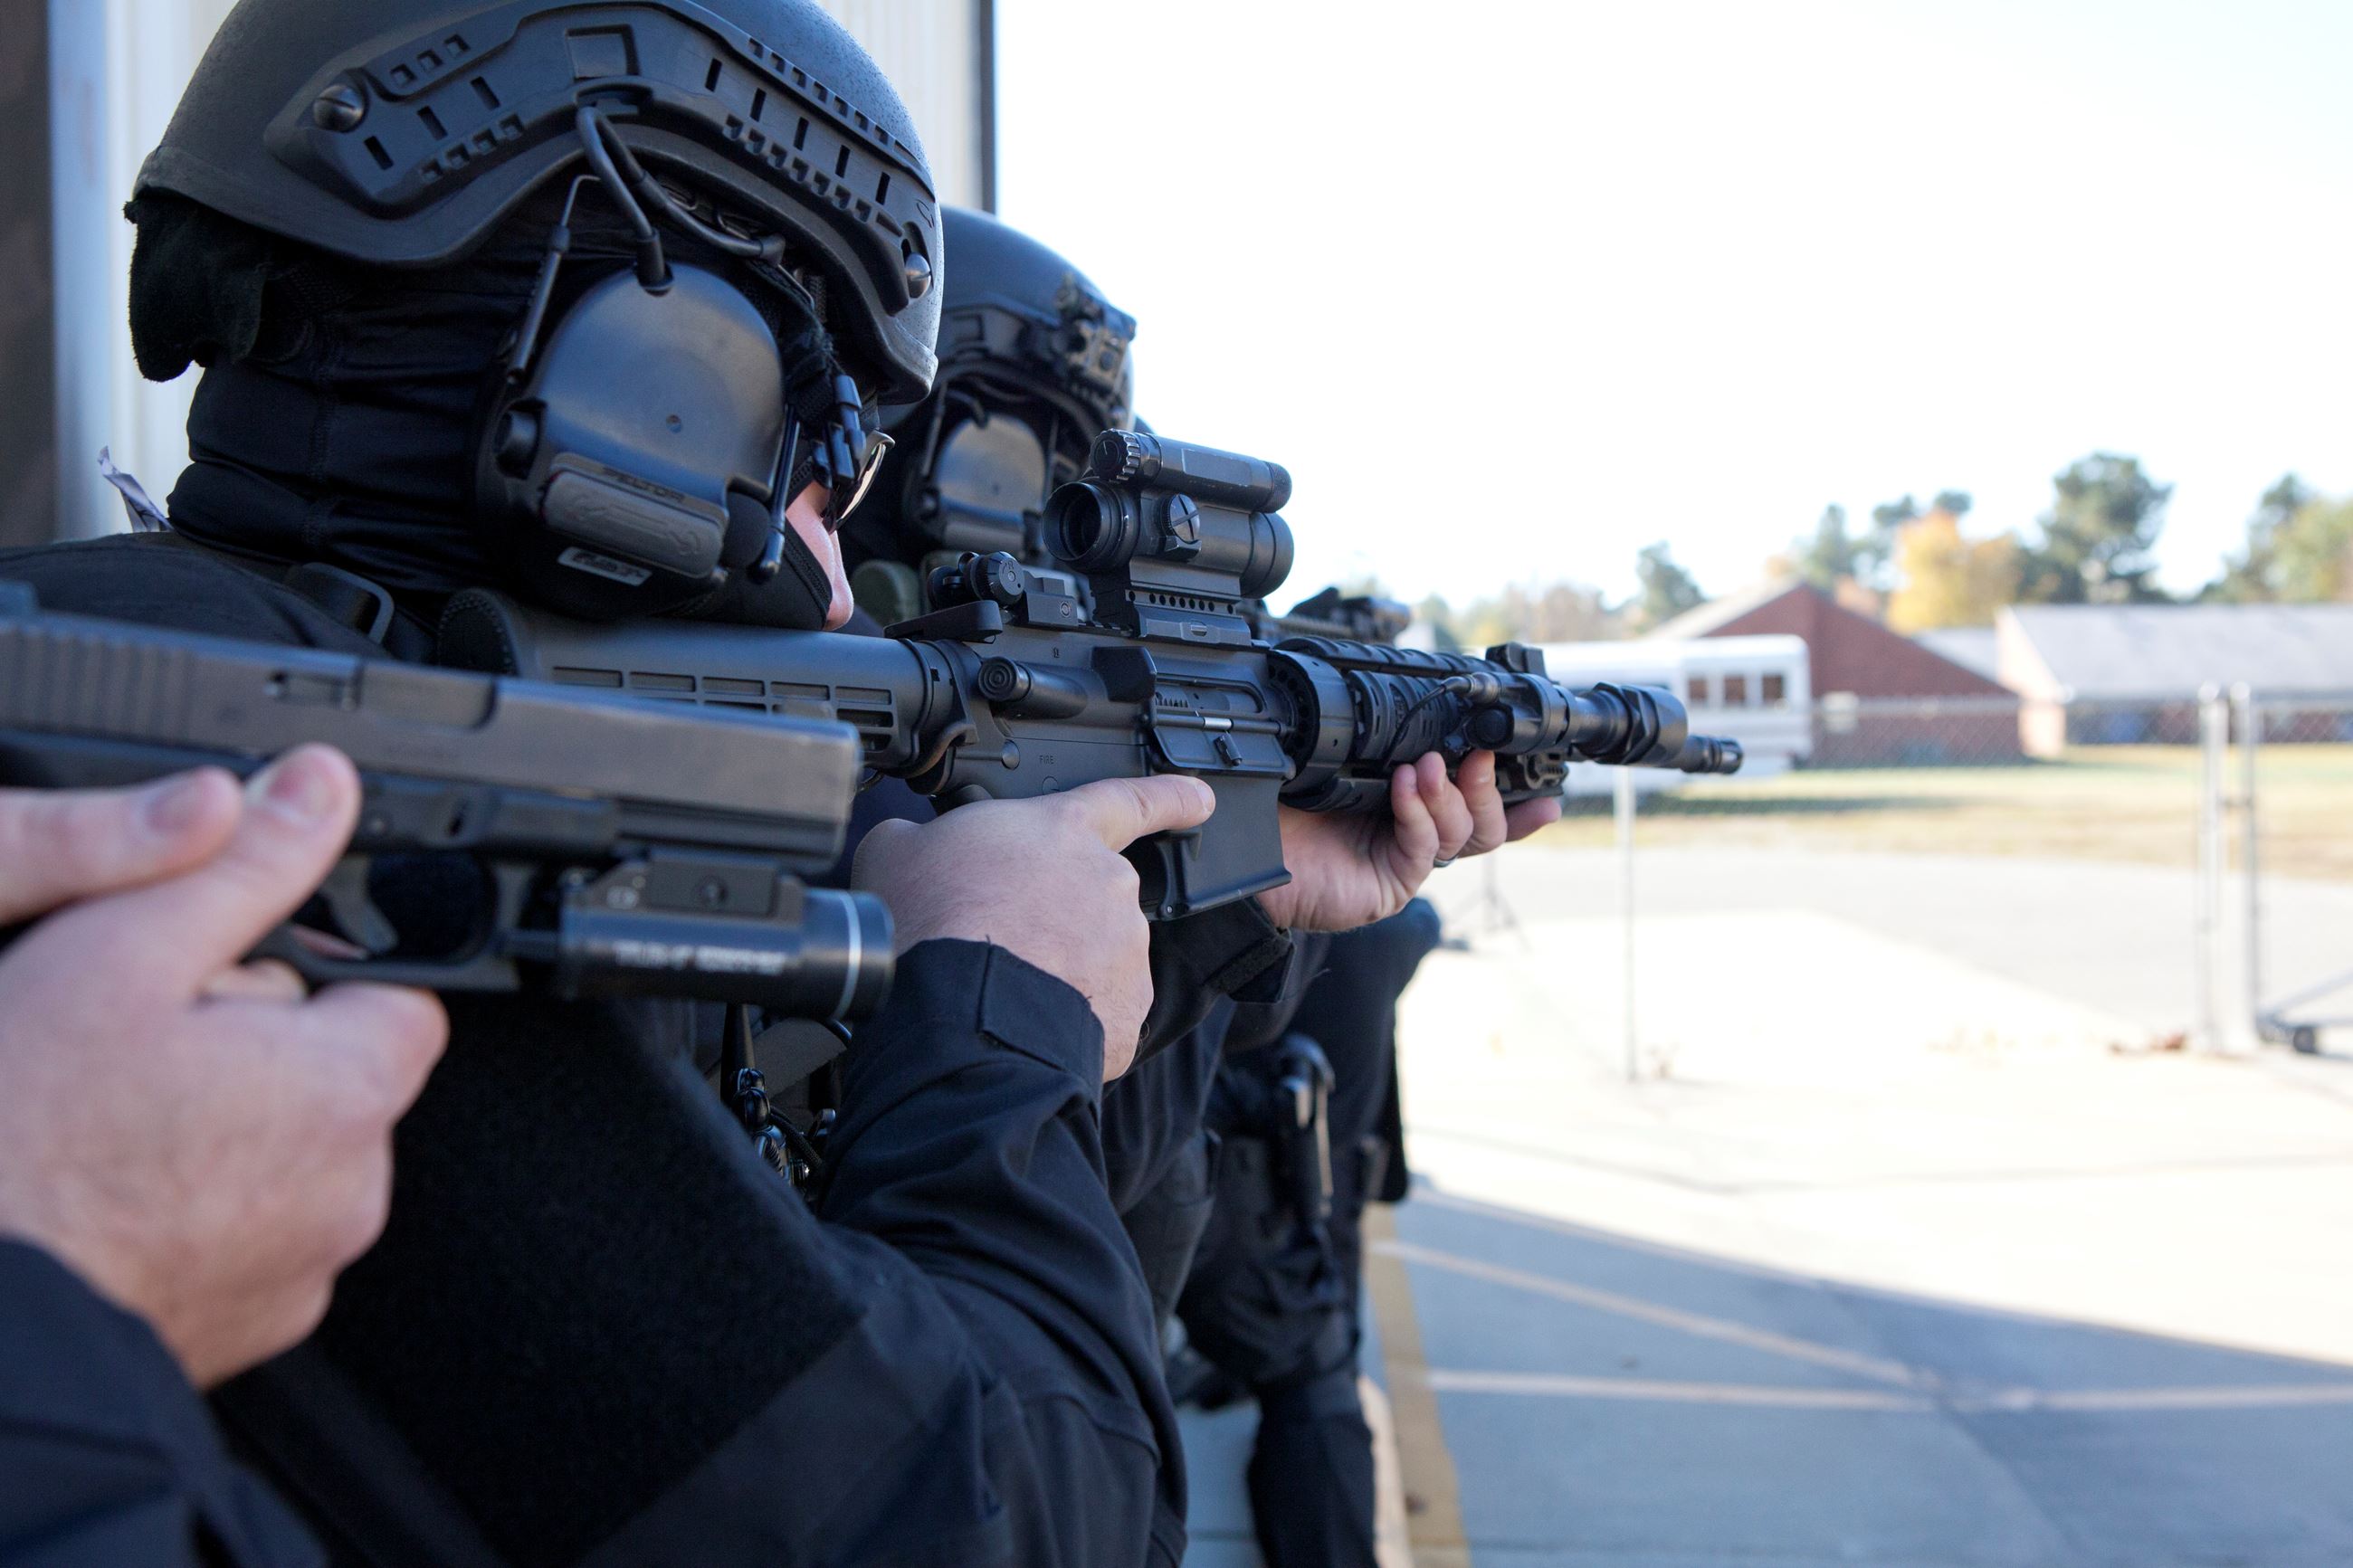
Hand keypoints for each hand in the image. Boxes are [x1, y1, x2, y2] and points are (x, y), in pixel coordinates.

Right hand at [0, 748, 447, 1385]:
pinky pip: (238, 1237)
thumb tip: (321, 787)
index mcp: (346, 1090)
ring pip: (280, 1159)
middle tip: (135, 1051)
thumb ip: (239, 866)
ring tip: (105, 1126)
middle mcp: (350, 1192)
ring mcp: (298, 1273)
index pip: (394, 997)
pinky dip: (184, 1211)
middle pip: (333, 1078)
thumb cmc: (23, 1148)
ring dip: (214, 1132)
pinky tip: (102, 1194)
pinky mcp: (242, 1329)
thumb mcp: (122, 954)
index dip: (303, 971)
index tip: (214, 977)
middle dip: (253, 1052)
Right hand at [853, 776, 1216, 1080]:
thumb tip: (912, 847)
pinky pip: (1098, 1011)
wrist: (959, 1018)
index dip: (1169, 796)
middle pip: (1091, 893)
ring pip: (1095, 956)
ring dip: (1058, 967)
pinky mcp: (1128, 1012)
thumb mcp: (896, 853)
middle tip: (997, 938)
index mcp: (1064, 831)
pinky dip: (1067, 1017)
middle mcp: (1109, 884)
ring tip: (998, 985)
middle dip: (1053, 915)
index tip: (1200, 798)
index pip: (1130, 799)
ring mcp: (1126, 950)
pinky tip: (1019, 1021)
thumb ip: (921, 839)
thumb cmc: (931, 926)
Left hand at [1258, 750, 1562, 931]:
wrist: (1245, 848)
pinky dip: (1419, 812)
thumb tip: (1422, 703)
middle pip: (1485, 821)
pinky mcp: (1391, 885)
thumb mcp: (1339, 759)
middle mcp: (1415, 834)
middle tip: (1477, 755)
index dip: (1517, 793)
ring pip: (1463, 834)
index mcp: (1410, 805)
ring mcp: (1406, 862)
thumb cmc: (1282, 800)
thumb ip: (1386, 742)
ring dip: (1452, 794)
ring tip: (1429, 765)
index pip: (1474, 800)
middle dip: (1489, 785)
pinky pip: (1423, 847)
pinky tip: (1404, 787)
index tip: (1544, 777)